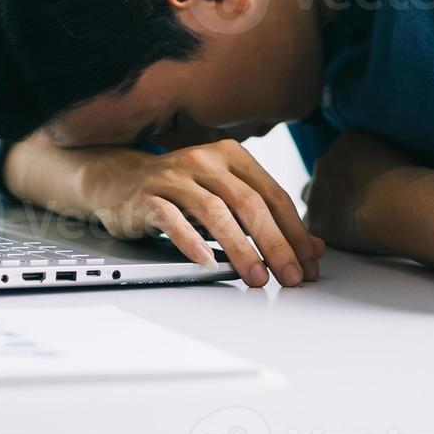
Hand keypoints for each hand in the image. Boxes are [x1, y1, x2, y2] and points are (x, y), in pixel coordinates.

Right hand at [80, 139, 325, 287]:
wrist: (118, 179)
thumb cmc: (179, 191)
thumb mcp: (226, 199)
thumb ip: (268, 220)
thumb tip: (315, 249)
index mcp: (231, 156)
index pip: (273, 196)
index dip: (295, 233)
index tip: (309, 265)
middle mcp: (204, 160)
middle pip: (249, 203)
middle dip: (275, 244)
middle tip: (290, 276)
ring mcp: (173, 176)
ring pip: (214, 212)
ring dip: (240, 248)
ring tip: (256, 277)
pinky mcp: (147, 197)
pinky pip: (171, 218)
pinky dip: (190, 240)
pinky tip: (206, 261)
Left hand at [303, 129, 417, 253]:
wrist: (402, 207)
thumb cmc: (414, 182)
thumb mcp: (406, 152)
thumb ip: (390, 153)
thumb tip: (397, 163)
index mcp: (348, 140)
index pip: (346, 152)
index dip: (358, 170)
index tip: (373, 182)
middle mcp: (326, 161)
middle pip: (327, 172)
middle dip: (340, 184)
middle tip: (362, 200)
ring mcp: (317, 191)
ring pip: (314, 196)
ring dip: (328, 205)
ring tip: (352, 217)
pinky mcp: (317, 220)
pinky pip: (314, 224)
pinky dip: (327, 229)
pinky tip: (346, 234)